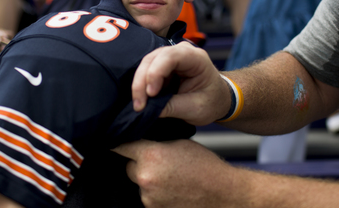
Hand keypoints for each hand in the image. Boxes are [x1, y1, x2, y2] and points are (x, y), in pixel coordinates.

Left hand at [113, 139, 240, 207]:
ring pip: (140, 182)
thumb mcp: (179, 143)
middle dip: (140, 163)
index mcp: (150, 156)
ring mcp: (148, 197)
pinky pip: (148, 197)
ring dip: (149, 179)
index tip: (116, 141)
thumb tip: (142, 140)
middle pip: (129, 166)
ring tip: (171, 178)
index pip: (122, 146)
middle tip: (160, 162)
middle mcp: (145, 177)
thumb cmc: (205, 166)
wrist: (222, 194)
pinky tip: (173, 189)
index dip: (120, 142)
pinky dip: (156, 192)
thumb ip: (156, 143)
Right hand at [132, 42, 229, 125]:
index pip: (171, 57)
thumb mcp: (196, 109)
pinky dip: (141, 85)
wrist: (217, 99)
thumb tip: (148, 109)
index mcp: (196, 58)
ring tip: (139, 105)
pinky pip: (146, 71)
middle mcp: (181, 52)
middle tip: (139, 105)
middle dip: (142, 81)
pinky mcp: (162, 66)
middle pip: (154, 58)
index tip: (151, 94)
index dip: (156, 72)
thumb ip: (173, 107)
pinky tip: (140, 100)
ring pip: (146, 64)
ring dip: (139, 84)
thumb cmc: (212, 101)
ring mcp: (170, 57)